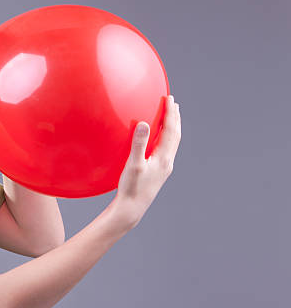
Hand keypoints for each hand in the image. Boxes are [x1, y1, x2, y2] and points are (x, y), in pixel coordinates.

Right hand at [108, 95, 181, 229]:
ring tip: (169, 116)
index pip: (170, 131)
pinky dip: (165, 137)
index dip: (171, 113)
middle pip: (175, 135)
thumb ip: (139, 143)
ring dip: (172, 127)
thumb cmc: (131, 188)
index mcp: (164, 158)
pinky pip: (165, 148)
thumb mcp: (133, 164)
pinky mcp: (158, 171)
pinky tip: (158, 137)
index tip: (169, 99)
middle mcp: (167, 162)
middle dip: (174, 117)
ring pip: (172, 142)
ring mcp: (163, 167)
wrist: (132, 209)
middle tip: (172, 102)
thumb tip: (145, 123)